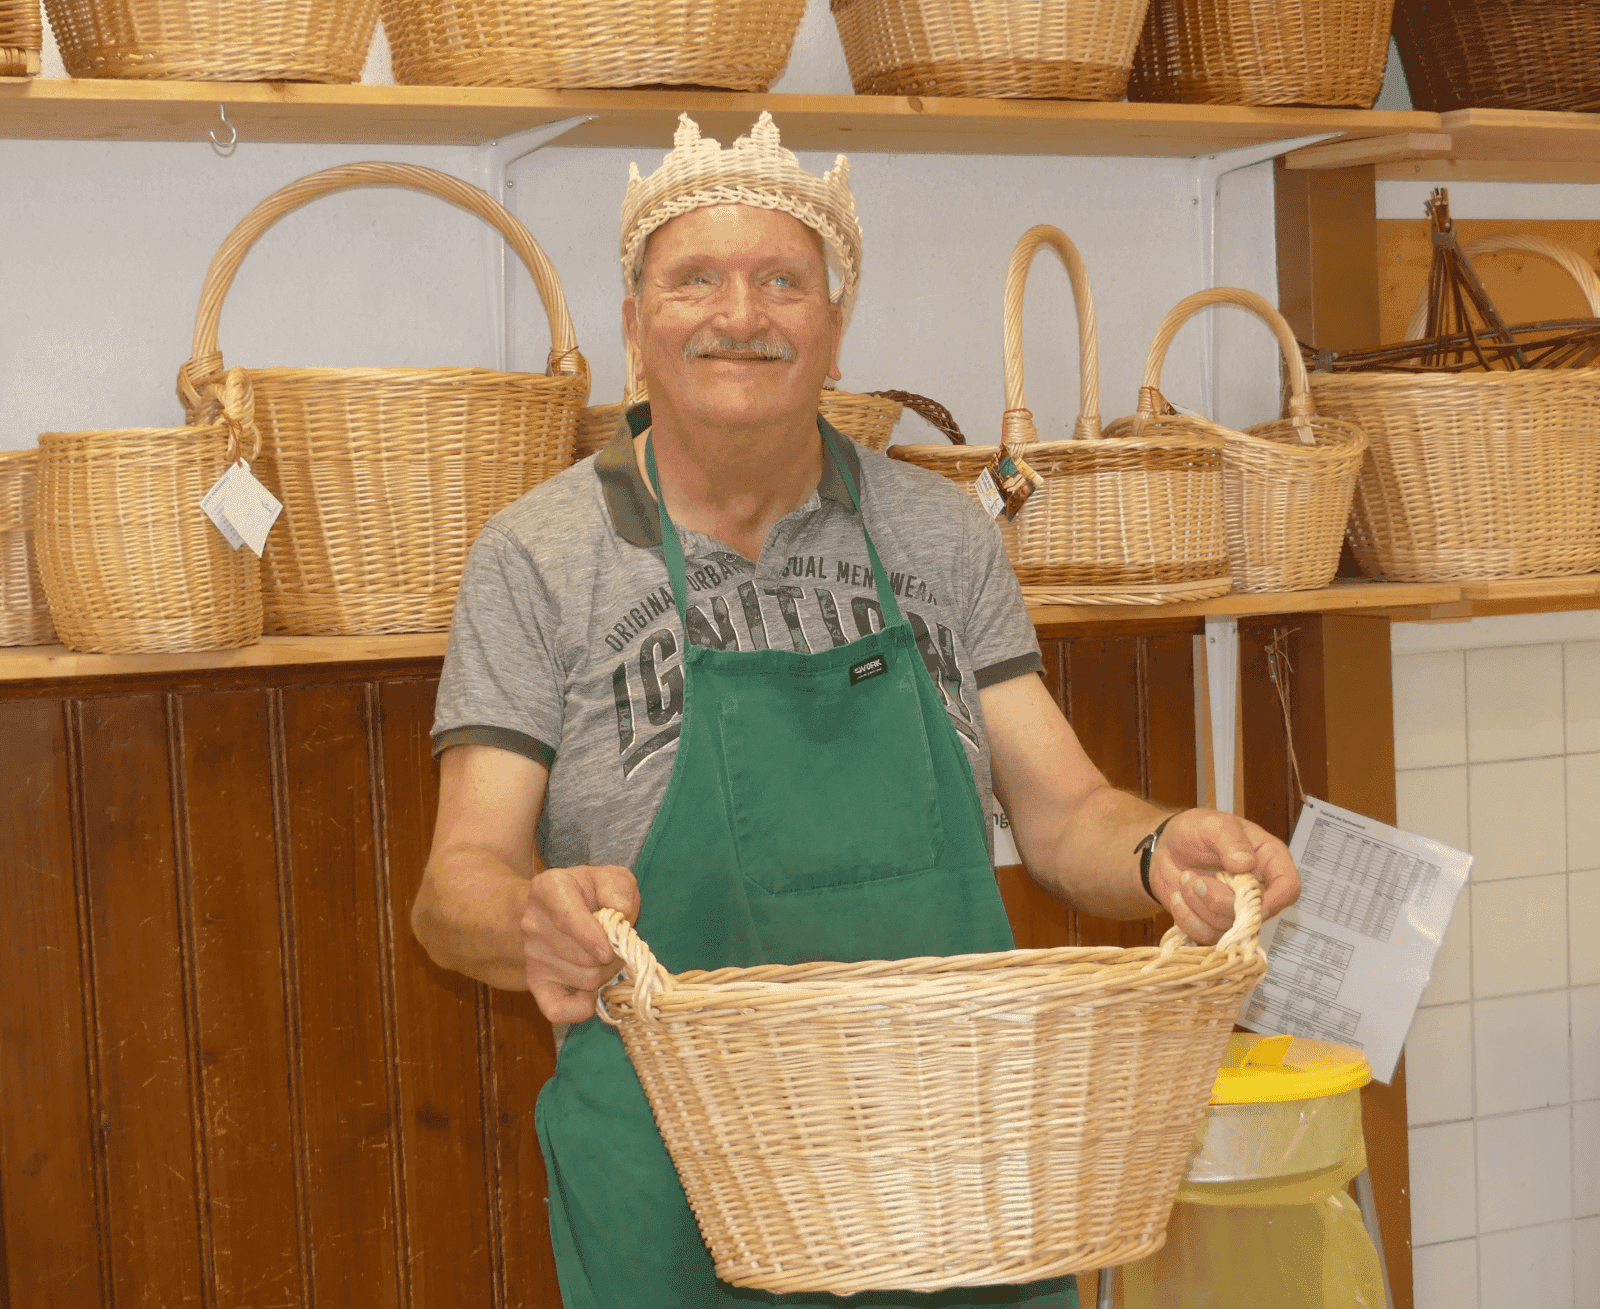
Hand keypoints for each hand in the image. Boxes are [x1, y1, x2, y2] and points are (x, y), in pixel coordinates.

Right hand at [520, 865, 639, 1022]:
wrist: (557, 910)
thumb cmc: (591, 894)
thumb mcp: (608, 878)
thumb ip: (617, 886)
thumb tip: (621, 910)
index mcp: (548, 888)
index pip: (565, 916)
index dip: (591, 936)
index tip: (610, 949)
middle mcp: (533, 922)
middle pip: (582, 955)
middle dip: (610, 955)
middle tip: (617, 946)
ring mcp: (532, 954)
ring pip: (582, 978)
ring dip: (604, 974)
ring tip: (604, 958)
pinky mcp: (535, 982)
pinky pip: (556, 1009)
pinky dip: (579, 1009)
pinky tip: (591, 995)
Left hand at [1147, 810, 1298, 944]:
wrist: (1167, 847)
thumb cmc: (1196, 830)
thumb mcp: (1212, 824)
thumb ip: (1229, 839)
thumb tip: (1245, 863)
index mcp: (1268, 860)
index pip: (1288, 887)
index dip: (1273, 900)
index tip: (1244, 899)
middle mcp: (1257, 889)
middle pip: (1254, 914)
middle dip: (1219, 900)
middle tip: (1195, 880)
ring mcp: (1236, 909)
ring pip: (1226, 927)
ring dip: (1198, 905)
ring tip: (1185, 880)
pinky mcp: (1215, 924)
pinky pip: (1205, 935)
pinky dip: (1187, 917)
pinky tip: (1179, 896)